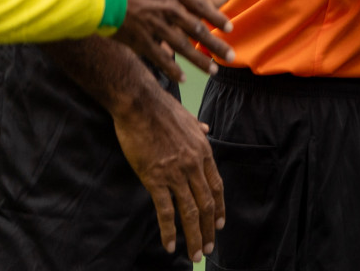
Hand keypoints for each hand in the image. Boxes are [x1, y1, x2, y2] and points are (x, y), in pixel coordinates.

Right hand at [107, 0, 234, 80]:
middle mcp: (169, 7)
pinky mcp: (141, 40)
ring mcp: (156, 25)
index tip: (228, 26)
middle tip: (231, 55)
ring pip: (184, 45)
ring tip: (214, 70)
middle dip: (216, 43)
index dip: (215, 16)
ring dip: (200, 59)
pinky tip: (183, 78)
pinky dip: (172, 67)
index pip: (200, 4)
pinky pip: (161, 55)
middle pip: (198, 28)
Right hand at [111, 79, 224, 262]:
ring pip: (190, 211)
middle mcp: (194, 165)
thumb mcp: (188, 118)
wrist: (140, 105)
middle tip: (208, 249)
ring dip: (193, 236)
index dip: (218, 208)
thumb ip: (199, 129)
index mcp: (203, 152)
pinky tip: (170, 244)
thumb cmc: (162, 110)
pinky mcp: (155, 178)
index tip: (219, 225)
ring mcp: (175, 173)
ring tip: (194, 254)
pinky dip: (169, 230)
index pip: (216, 186)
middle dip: (208, 229)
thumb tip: (207, 129)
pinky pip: (165, 210)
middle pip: (206, 204)